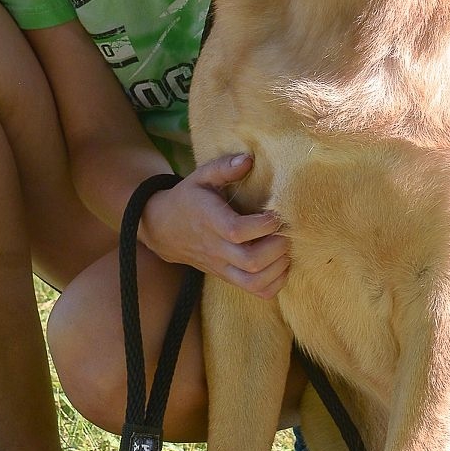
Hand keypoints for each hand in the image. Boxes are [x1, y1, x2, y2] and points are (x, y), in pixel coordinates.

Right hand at [138, 153, 289, 297]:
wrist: (164, 228)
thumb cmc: (189, 198)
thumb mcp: (202, 176)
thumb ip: (225, 167)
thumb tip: (250, 159)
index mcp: (210, 220)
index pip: (237, 231)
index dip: (262, 225)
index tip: (275, 214)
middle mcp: (216, 248)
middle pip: (251, 261)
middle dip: (277, 247)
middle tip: (286, 232)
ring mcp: (222, 267)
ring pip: (254, 282)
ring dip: (278, 267)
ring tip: (285, 248)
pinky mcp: (227, 277)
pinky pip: (255, 291)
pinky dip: (275, 283)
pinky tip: (280, 264)